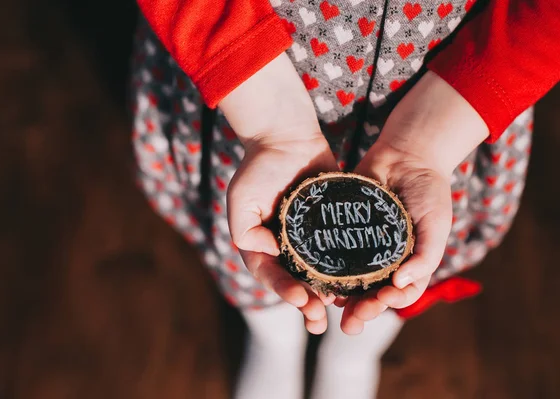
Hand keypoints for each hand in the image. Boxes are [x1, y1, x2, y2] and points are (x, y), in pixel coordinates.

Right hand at [219, 53, 337, 333]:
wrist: (286, 135)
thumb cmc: (259, 166)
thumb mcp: (241, 197)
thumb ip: (244, 229)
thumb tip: (268, 252)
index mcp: (261, 243)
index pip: (270, 274)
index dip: (284, 290)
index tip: (301, 300)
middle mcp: (285, 244)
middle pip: (295, 280)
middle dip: (306, 302)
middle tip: (319, 320)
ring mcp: (309, 235)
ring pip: (319, 271)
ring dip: (328, 292)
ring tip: (341, 310)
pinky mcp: (330, 223)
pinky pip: (339, 248)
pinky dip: (347, 266)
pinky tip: (360, 280)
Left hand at [338, 71, 488, 333]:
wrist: (407, 154)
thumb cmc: (429, 191)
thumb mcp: (436, 224)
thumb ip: (426, 255)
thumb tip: (401, 285)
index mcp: (408, 263)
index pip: (398, 294)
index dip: (388, 304)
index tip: (378, 305)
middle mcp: (383, 259)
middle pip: (371, 292)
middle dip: (361, 309)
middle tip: (349, 324)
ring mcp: (362, 244)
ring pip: (350, 277)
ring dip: (340, 294)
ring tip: (327, 306)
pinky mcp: (344, 228)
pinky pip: (333, 250)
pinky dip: (325, 264)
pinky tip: (314, 273)